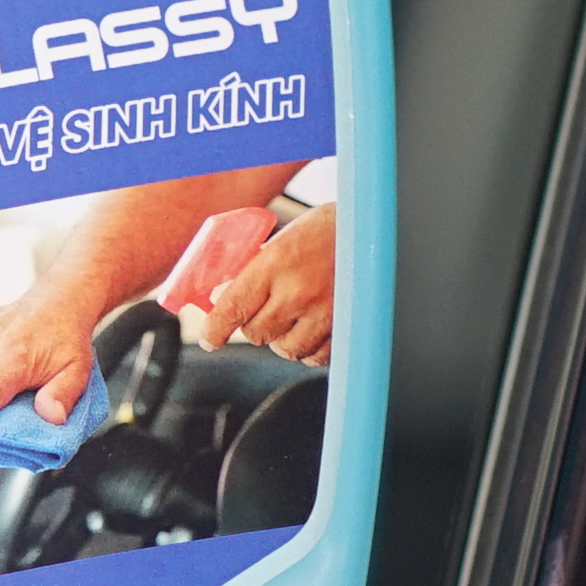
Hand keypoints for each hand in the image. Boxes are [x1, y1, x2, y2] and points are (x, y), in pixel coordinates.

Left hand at [193, 203, 338, 364]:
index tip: (210, 339)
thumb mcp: (282, 240)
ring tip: (291, 317)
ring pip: (286, 350)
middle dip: (253, 325)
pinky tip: (311, 329)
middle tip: (262, 310)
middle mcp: (298, 291)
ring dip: (282, 339)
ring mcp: (324, 313)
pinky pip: (316, 356)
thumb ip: (252, 269)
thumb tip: (222, 297)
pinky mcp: (346, 327)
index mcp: (275, 263)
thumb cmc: (326, 230)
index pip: (232, 308)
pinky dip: (309, 349)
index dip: (215, 330)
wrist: (375, 229)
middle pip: (256, 333)